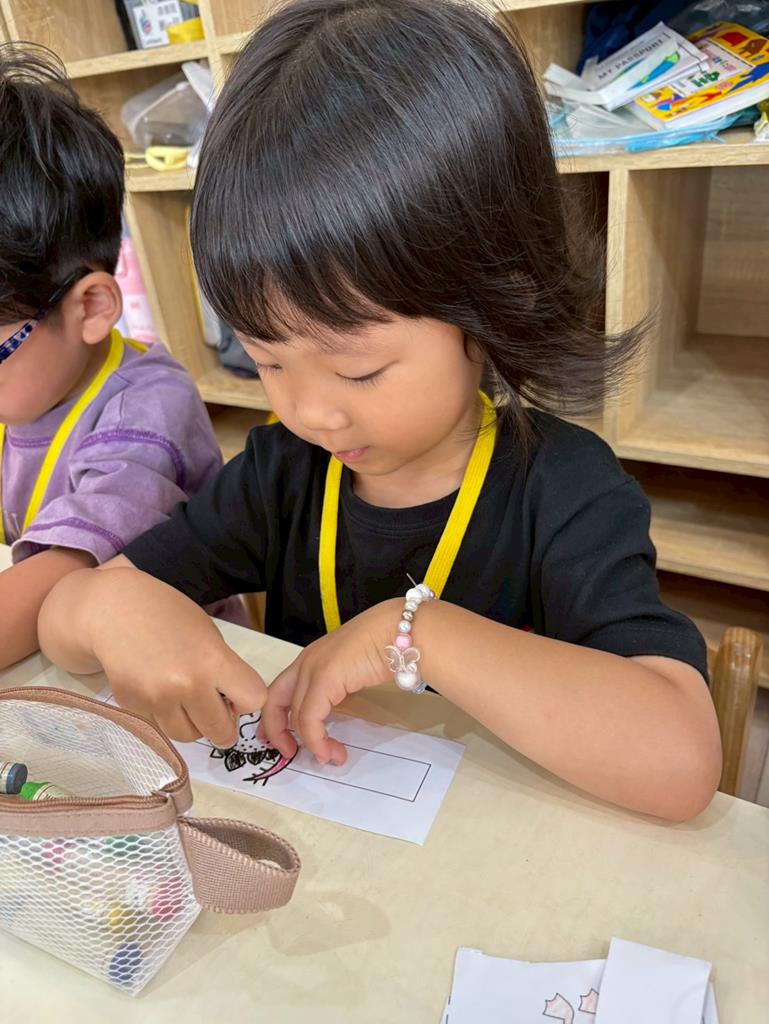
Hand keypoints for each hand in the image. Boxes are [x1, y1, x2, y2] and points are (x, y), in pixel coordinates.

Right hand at [42, 565, 266, 746]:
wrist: (113, 610)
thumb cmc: (167, 615)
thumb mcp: (208, 634)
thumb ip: (224, 669)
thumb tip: (233, 706)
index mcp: (212, 661)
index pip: (254, 700)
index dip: (247, 699)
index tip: (235, 692)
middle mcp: (185, 685)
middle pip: (221, 732)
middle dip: (223, 723)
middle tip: (215, 708)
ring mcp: (156, 700)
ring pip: (189, 736)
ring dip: (193, 724)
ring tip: (185, 698)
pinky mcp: (132, 708)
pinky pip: (160, 725)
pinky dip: (164, 714)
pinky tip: (156, 687)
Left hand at [260, 599, 398, 764]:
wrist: (401, 630)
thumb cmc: (386, 645)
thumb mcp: (351, 670)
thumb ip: (337, 687)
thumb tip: (334, 712)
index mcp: (311, 658)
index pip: (280, 690)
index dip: (275, 717)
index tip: (280, 738)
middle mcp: (306, 662)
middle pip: (274, 701)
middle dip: (276, 731)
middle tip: (287, 752)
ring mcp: (313, 668)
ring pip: (295, 715)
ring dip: (309, 742)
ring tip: (328, 757)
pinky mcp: (325, 678)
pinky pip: (310, 718)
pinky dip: (317, 739)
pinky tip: (330, 750)